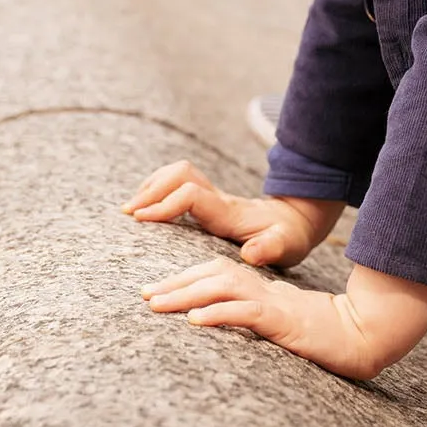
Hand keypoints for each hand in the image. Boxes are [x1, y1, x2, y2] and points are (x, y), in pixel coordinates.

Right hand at [123, 160, 341, 267]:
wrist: (296, 222)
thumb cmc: (288, 238)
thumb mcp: (286, 247)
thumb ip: (270, 249)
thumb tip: (251, 254)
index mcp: (228, 212)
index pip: (190, 195)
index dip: (165, 204)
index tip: (142, 220)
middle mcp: (217, 198)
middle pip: (180, 174)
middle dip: (152, 189)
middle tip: (130, 213)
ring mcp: (212, 196)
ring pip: (177, 173)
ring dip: (152, 186)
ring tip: (132, 209)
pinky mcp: (208, 200)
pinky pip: (178, 183)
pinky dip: (158, 190)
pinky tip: (147, 207)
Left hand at [140, 260, 426, 379]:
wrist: (362, 337)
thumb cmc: (320, 337)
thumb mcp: (277, 326)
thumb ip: (251, 319)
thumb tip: (216, 325)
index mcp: (261, 290)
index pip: (216, 273)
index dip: (183, 279)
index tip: (152, 292)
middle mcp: (265, 290)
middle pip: (213, 274)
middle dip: (175, 284)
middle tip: (143, 296)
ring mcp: (274, 303)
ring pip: (224, 287)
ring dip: (187, 294)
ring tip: (157, 305)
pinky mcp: (284, 321)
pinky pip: (247, 312)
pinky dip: (220, 313)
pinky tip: (196, 321)